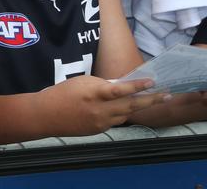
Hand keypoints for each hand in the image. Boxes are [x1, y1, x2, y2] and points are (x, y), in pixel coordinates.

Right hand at [41, 76, 168, 134]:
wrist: (46, 115)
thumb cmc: (61, 93)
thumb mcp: (81, 83)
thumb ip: (102, 85)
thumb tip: (121, 87)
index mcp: (93, 94)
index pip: (119, 90)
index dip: (137, 86)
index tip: (151, 82)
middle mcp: (99, 110)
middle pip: (130, 105)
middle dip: (150, 100)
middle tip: (166, 95)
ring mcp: (100, 122)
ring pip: (125, 114)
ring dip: (137, 107)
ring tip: (150, 100)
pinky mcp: (99, 130)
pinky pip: (115, 120)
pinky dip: (119, 113)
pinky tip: (120, 108)